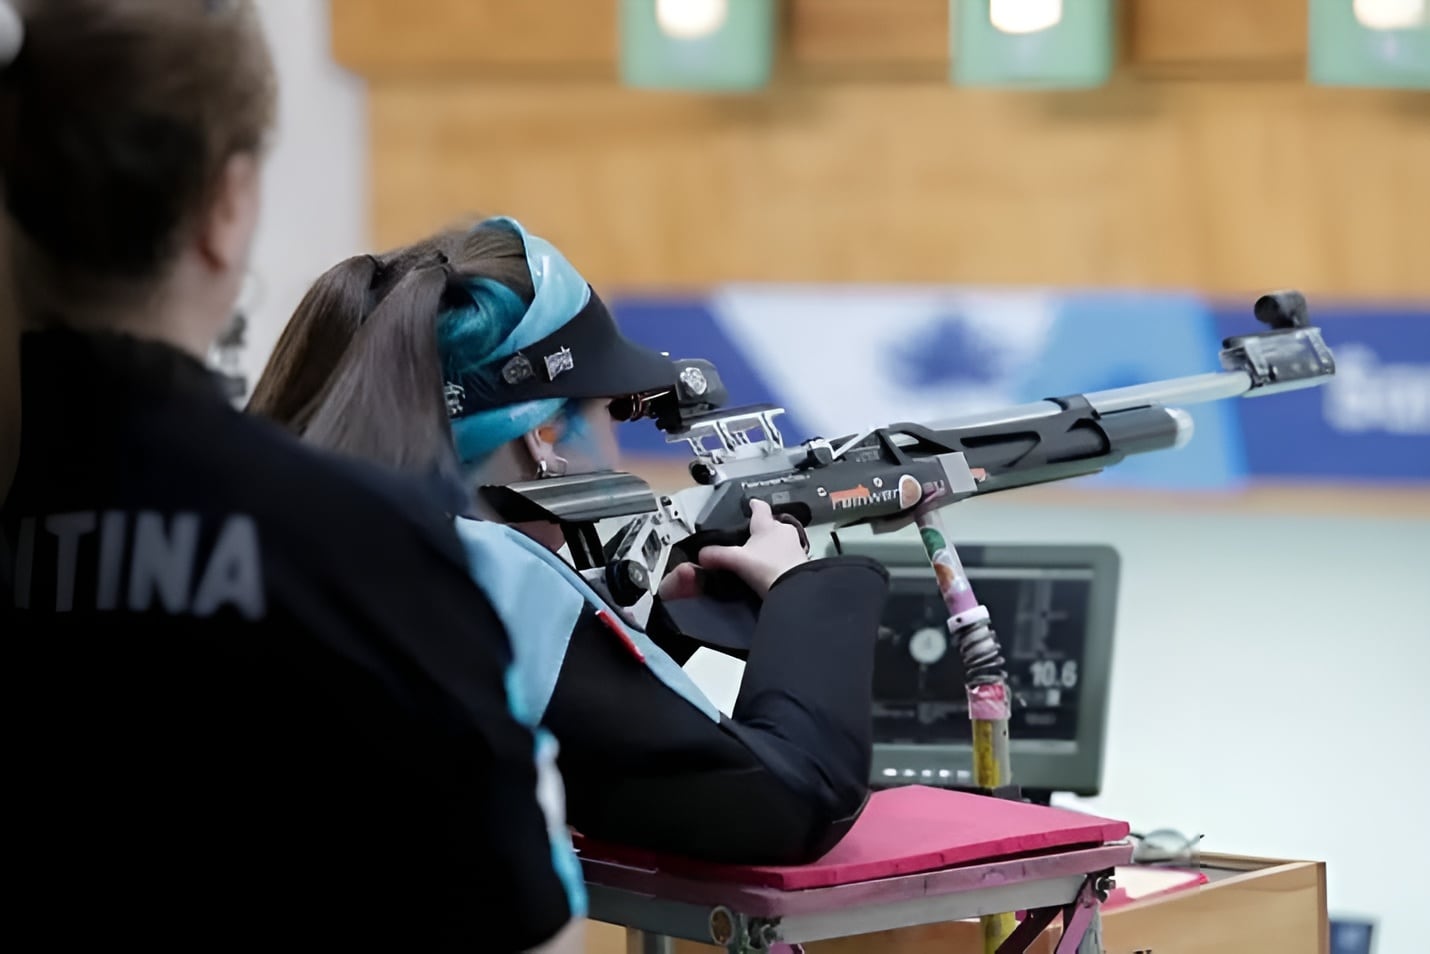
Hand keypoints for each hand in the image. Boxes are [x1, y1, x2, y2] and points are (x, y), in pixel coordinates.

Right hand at [657, 500, 809, 600]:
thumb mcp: (737, 561)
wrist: (796, 589)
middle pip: (772, 524)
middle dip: (763, 528)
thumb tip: (701, 555)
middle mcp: (783, 531)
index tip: (751, 502)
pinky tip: (771, 569)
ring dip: (773, 544)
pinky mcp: (802, 562)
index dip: (754, 505)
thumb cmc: (766, 568)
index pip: (760, 508)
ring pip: (781, 539)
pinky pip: (788, 555)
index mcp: (767, 525)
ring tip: (760, 554)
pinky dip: (779, 559)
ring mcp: (795, 546)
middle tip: (751, 536)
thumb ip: (717, 555)